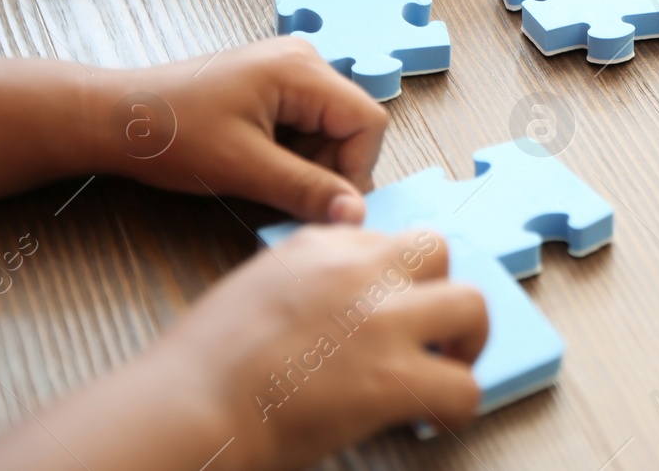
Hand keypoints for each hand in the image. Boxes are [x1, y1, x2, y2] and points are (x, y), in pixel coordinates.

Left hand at [93, 38, 389, 222]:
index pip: (367, 121)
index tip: (327, 204)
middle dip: (329, 168)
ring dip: (309, 164)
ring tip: (264, 177)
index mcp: (301, 69)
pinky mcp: (272, 86)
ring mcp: (287, 71)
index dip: (356, 169)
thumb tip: (355, 216)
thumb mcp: (243, 168)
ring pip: (329, 129)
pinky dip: (292, 154)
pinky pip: (306, 126)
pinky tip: (258, 164)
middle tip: (288, 193)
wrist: (111, 119)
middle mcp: (303, 61)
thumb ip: (306, 190)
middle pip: (350, 125)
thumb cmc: (169, 134)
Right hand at [157, 226, 484, 466]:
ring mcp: (382, 319)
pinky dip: (458, 405)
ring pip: (471, 304)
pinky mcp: (394, 376)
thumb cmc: (201, 366)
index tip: (390, 309)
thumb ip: (306, 287)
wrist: (187, 407)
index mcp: (319, 245)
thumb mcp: (255, 291)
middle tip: (432, 334)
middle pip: (439, 251)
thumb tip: (336, 314)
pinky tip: (436, 418)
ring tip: (448, 370)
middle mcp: (360, 269)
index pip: (386, 240)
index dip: (395, 279)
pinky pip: (463, 385)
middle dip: (441, 291)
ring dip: (467, 340)